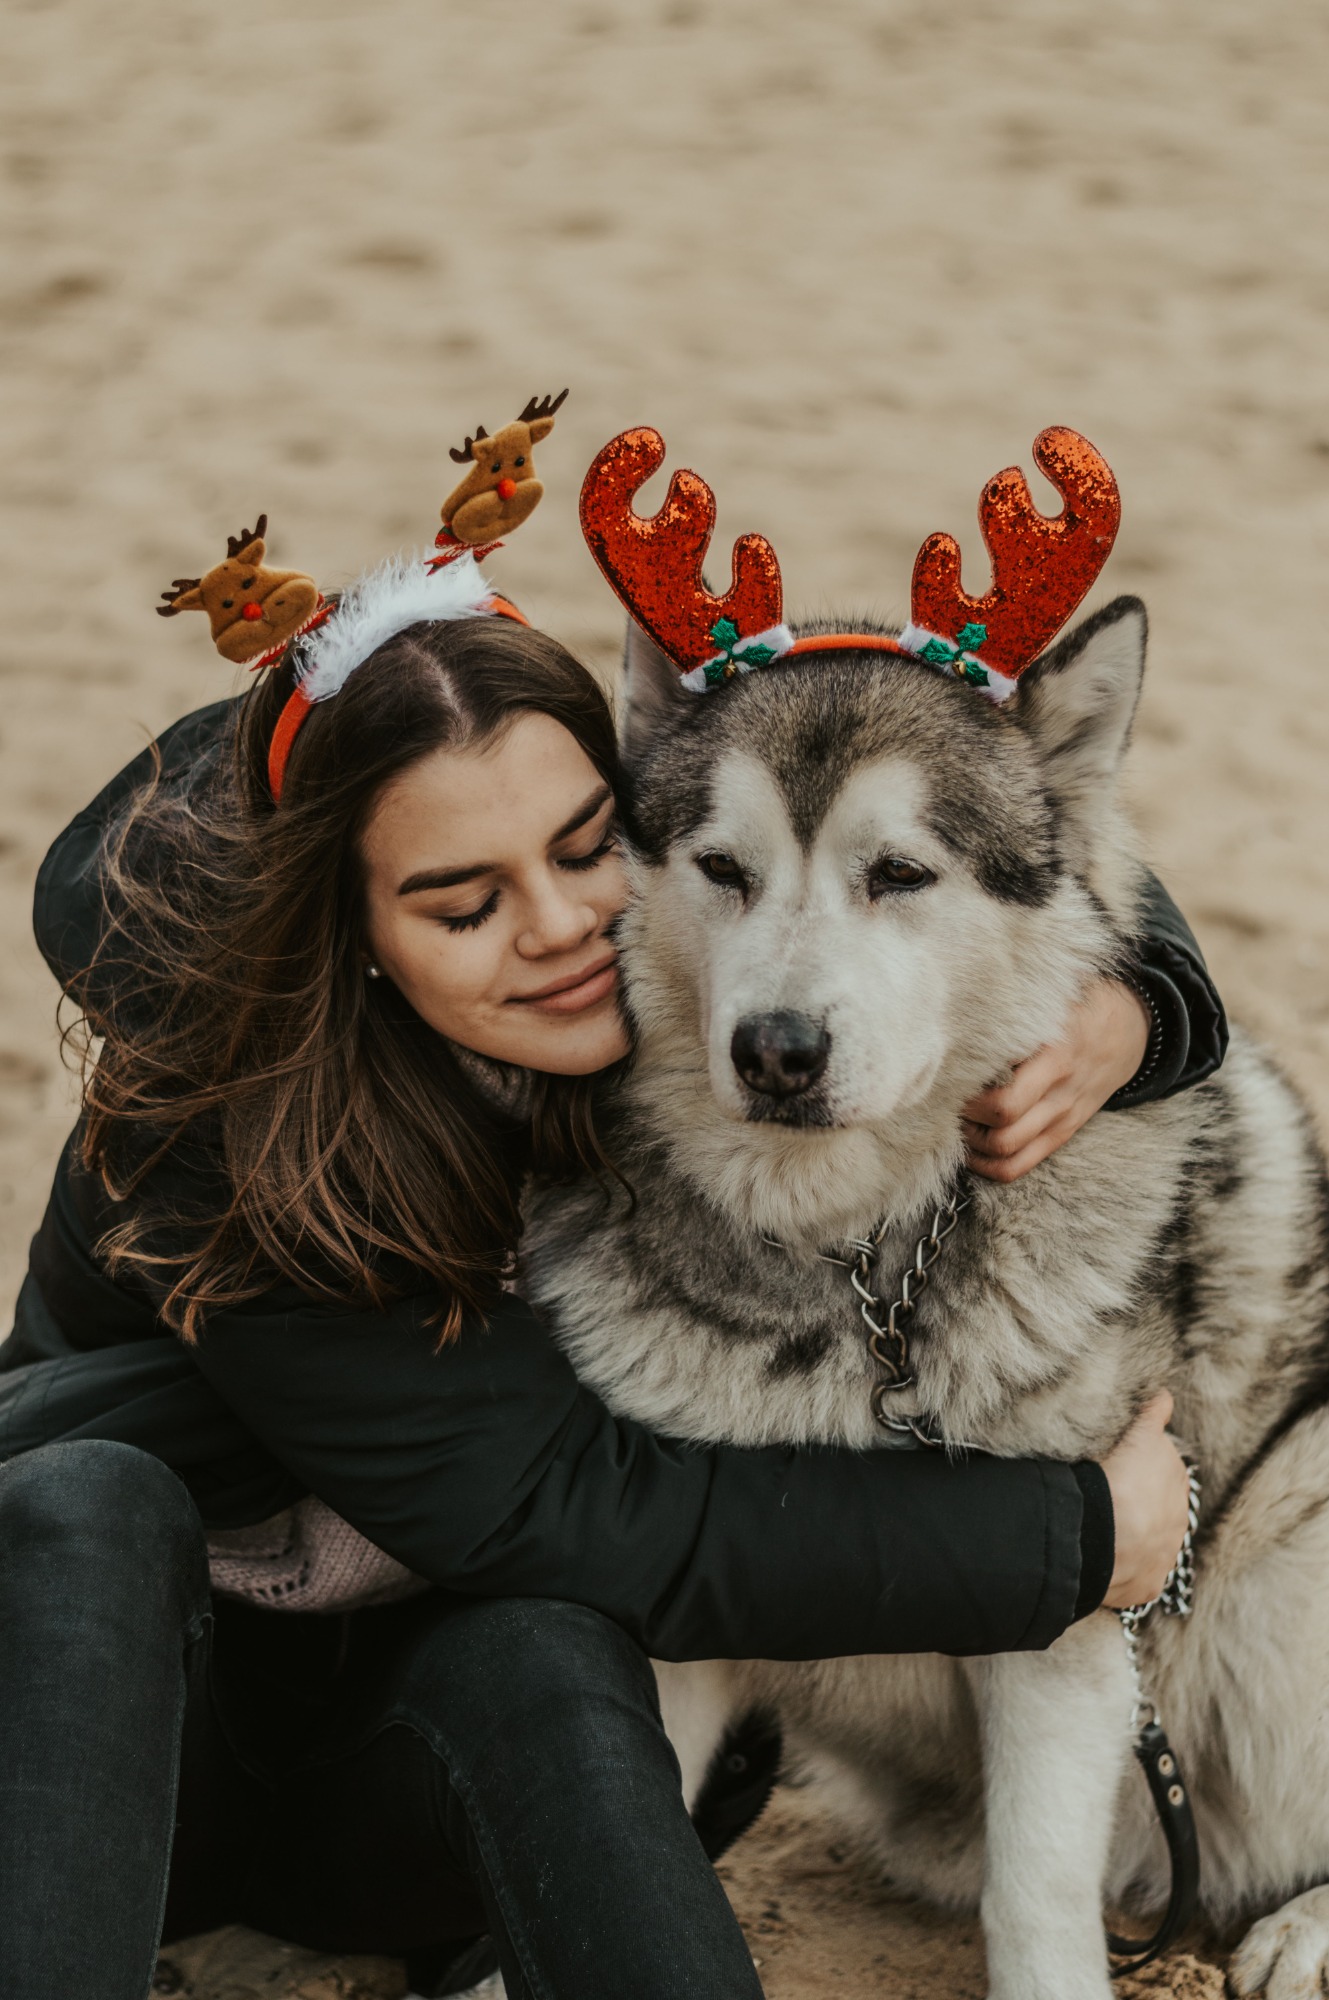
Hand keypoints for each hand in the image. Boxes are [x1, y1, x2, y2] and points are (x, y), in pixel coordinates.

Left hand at [962, 976, 1149, 1182]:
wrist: (1130, 1028)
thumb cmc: (1079, 1004)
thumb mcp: (1055, 996)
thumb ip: (1015, 1004)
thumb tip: (962, 1003)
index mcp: (1055, 1056)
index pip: (1005, 1098)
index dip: (968, 1094)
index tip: (948, 1078)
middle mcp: (1060, 1092)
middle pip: (1002, 1127)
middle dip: (965, 1115)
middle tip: (947, 1096)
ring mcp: (1062, 1116)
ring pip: (1007, 1151)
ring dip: (972, 1140)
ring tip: (956, 1117)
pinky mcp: (1062, 1132)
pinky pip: (1020, 1165)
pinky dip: (988, 1164)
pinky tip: (970, 1147)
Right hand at [1099, 1391, 1190, 1609]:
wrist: (1100, 1532)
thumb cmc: (1114, 1476)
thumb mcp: (1137, 1432)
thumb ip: (1153, 1413)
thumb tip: (1164, 1397)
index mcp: (1175, 1475)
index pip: (1161, 1460)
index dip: (1138, 1458)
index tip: (1120, 1459)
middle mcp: (1177, 1514)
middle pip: (1158, 1500)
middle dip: (1138, 1496)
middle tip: (1106, 1491)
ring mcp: (1165, 1552)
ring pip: (1150, 1537)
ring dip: (1133, 1532)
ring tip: (1100, 1526)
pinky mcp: (1150, 1583)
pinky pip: (1137, 1574)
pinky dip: (1123, 1567)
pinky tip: (1101, 1557)